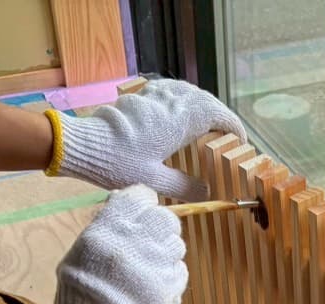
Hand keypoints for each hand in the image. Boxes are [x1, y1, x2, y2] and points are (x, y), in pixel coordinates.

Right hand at [48, 186, 186, 303]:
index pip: (141, 196)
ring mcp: (158, 265)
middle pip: (165, 218)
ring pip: (177, 245)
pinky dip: (170, 275)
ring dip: (166, 252)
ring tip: (149, 267)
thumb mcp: (83, 250)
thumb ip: (106, 227)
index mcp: (112, 228)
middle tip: (148, 240)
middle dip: (159, 226)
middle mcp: (138, 241)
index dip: (141, 203)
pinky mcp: (172, 289)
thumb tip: (122, 204)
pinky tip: (154, 285)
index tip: (139, 212)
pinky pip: (180, 271)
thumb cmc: (80, 292)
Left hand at [50, 78, 244, 200]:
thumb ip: (184, 186)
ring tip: (209, 123)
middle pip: (207, 102)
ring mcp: (156, 96)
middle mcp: (172, 103)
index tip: (241, 142)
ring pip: (190, 92)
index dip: (233, 128)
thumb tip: (207, 192)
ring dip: (204, 105)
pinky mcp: (141, 96)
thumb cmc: (118, 164)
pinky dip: (183, 99)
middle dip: (221, 117)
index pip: (218, 116)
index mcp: (180, 121)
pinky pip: (170, 90)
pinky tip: (180, 110)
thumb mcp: (154, 181)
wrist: (84, 145)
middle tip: (229, 135)